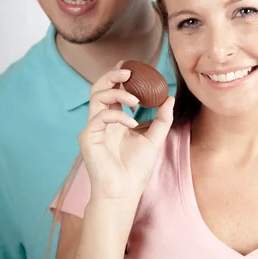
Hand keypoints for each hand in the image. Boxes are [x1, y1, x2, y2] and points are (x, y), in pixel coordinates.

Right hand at [78, 62, 174, 203]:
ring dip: (118, 94)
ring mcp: (93, 128)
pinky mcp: (88, 137)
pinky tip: (132, 124)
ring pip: (97, 97)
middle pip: (99, 87)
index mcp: (114, 119)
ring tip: (136, 100)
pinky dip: (118, 116)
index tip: (132, 66)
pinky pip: (100, 117)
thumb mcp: (155, 139)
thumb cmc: (136, 169)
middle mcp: (101, 120)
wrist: (125, 192)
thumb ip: (161, 118)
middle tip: (129, 72)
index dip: (119, 75)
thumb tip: (169, 97)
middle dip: (112, 75)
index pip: (112, 90)